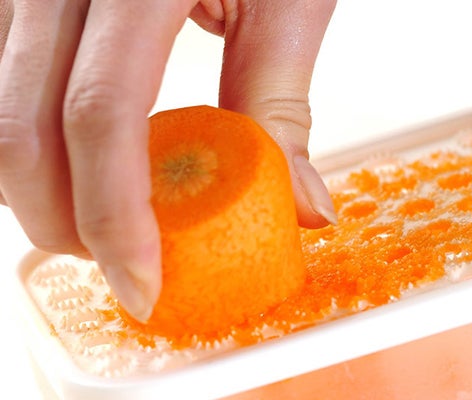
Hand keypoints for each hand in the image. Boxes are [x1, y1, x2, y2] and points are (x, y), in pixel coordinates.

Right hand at [0, 0, 336, 320]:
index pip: (102, 115)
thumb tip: (301, 206)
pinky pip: (2, 78)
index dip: (114, 216)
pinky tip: (71, 162)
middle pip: (24, 124)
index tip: (142, 283)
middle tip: (117, 264)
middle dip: (61, 220)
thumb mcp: (287, 3)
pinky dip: (29, 138)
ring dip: (36, 185)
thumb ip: (279, 108)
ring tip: (94, 222)